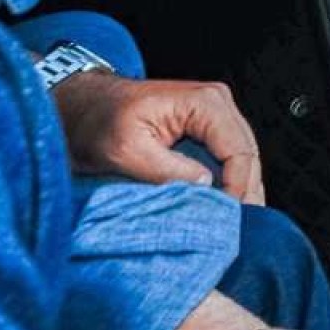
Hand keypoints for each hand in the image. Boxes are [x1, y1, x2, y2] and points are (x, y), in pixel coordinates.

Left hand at [53, 74, 264, 203]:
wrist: (81, 106)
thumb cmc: (98, 121)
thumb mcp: (126, 150)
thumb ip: (167, 169)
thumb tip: (206, 188)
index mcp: (204, 103)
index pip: (239, 151)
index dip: (237, 187)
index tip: (226, 217)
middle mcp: (217, 102)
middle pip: (248, 153)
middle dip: (245, 190)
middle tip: (240, 226)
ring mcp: (214, 112)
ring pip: (242, 156)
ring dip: (240, 186)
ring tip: (237, 220)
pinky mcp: (205, 125)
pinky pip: (228, 155)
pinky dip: (229, 179)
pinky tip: (226, 203)